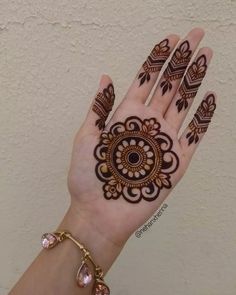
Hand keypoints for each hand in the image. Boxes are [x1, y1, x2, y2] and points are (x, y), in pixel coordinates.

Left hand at [67, 28, 215, 246]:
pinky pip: (194, 135)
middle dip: (181, 61)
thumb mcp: (85, 138)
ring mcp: (163, 141)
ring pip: (183, 104)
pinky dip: (203, 118)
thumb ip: (98, 109)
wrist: (100, 214)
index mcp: (126, 117)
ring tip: (205, 57)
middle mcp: (147, 125)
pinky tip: (210, 98)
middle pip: (168, 86)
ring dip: (194, 80)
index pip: (145, 80)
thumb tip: (106, 77)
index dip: (158, 59)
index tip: (170, 39)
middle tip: (195, 36)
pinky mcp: (176, 161)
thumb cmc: (88, 178)